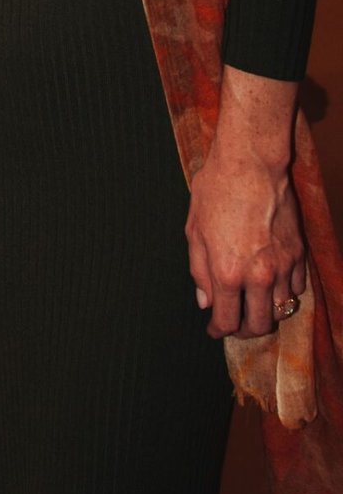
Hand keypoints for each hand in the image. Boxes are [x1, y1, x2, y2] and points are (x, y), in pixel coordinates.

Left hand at [188, 67, 305, 337]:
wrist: (251, 163)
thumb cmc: (216, 190)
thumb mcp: (194, 229)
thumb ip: (199, 270)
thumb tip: (204, 300)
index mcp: (227, 272)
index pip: (227, 320)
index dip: (218, 330)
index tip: (213, 329)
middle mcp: (259, 276)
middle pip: (259, 324)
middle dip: (244, 330)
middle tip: (234, 322)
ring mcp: (283, 266)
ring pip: (281, 309)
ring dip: (266, 312)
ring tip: (252, 304)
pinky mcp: (299, 253)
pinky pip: (296, 288)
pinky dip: (283, 293)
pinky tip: (270, 285)